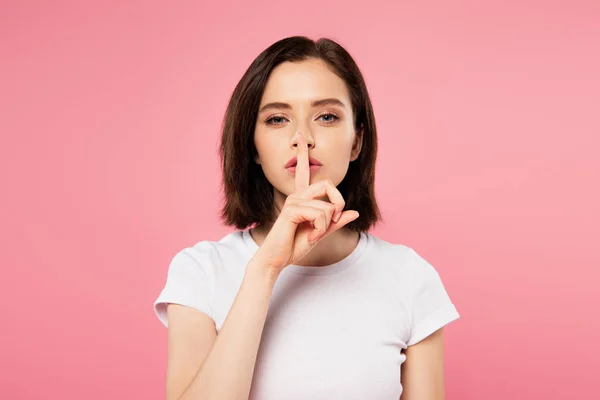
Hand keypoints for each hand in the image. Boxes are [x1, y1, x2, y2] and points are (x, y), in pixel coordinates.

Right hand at [254, 132, 358, 272]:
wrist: (277, 260)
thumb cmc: (293, 246)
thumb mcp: (320, 233)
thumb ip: (336, 222)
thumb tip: (354, 212)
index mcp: (301, 197)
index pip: (304, 171)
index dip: (302, 152)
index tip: (299, 136)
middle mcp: (297, 195)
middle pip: (328, 184)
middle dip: (338, 203)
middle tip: (333, 221)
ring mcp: (293, 201)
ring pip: (327, 207)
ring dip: (326, 226)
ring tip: (314, 236)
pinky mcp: (292, 210)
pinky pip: (321, 215)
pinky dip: (321, 230)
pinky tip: (311, 237)